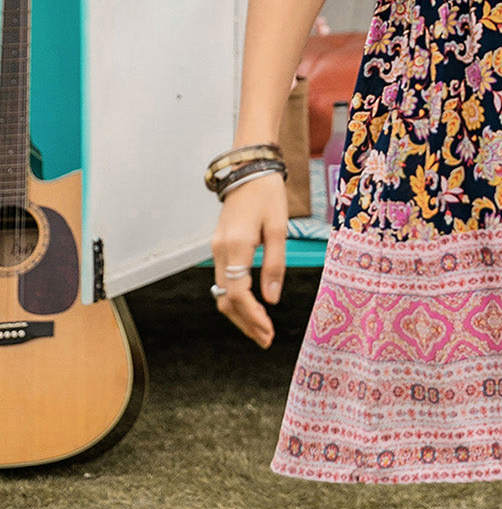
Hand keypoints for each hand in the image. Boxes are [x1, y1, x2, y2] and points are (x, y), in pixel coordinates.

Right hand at [209, 171, 288, 347]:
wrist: (248, 169)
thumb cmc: (268, 195)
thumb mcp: (278, 228)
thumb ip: (275, 264)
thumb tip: (272, 299)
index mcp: (235, 246)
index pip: (238, 294)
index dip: (253, 316)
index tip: (268, 330)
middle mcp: (219, 250)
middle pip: (226, 299)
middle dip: (245, 323)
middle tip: (265, 339)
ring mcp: (216, 248)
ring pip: (222, 292)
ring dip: (239, 314)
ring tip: (260, 330)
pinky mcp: (219, 246)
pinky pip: (224, 280)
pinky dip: (235, 298)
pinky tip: (251, 307)